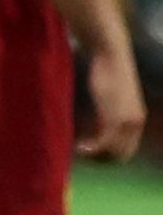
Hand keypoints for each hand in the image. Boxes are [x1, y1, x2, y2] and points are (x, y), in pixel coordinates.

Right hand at [83, 44, 144, 162]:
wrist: (111, 54)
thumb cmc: (107, 71)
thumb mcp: (111, 98)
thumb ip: (109, 114)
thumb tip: (98, 126)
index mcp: (137, 120)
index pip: (126, 151)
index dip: (108, 157)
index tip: (89, 152)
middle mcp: (135, 124)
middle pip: (120, 155)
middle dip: (100, 160)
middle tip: (81, 154)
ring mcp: (126, 122)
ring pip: (112, 152)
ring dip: (94, 157)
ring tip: (78, 151)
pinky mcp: (114, 118)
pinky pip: (103, 143)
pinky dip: (91, 150)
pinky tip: (78, 147)